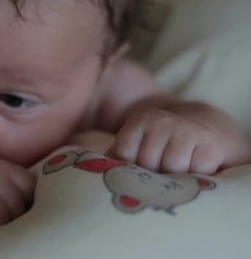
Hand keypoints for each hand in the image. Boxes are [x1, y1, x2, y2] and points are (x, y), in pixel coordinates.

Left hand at [108, 107, 235, 174]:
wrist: (200, 130)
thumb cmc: (159, 145)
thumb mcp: (135, 143)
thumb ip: (114, 157)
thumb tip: (94, 172)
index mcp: (139, 122)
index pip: (124, 153)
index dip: (128, 168)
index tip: (135, 171)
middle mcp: (162, 122)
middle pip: (147, 163)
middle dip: (150, 176)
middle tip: (156, 177)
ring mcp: (186, 132)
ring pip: (172, 168)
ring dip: (172, 179)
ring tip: (172, 177)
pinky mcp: (208, 146)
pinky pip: (197, 173)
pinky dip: (194, 179)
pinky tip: (192, 173)